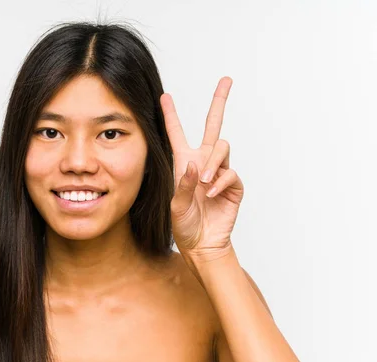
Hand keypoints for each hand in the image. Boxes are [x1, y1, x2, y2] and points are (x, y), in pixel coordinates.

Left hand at [160, 77, 243, 259]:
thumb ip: (182, 184)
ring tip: (202, 183)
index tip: (165, 96)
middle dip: (219, 102)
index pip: (177, 133)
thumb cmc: (184, 224)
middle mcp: (203, 162)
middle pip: (213, 125)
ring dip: (212, 162)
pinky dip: (220, 181)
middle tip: (226, 80)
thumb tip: (194, 165)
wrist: (202, 243)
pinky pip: (230, 172)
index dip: (171, 115)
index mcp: (184, 162)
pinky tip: (210, 193)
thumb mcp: (174, 205)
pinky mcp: (233, 185)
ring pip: (222, 147)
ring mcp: (220, 172)